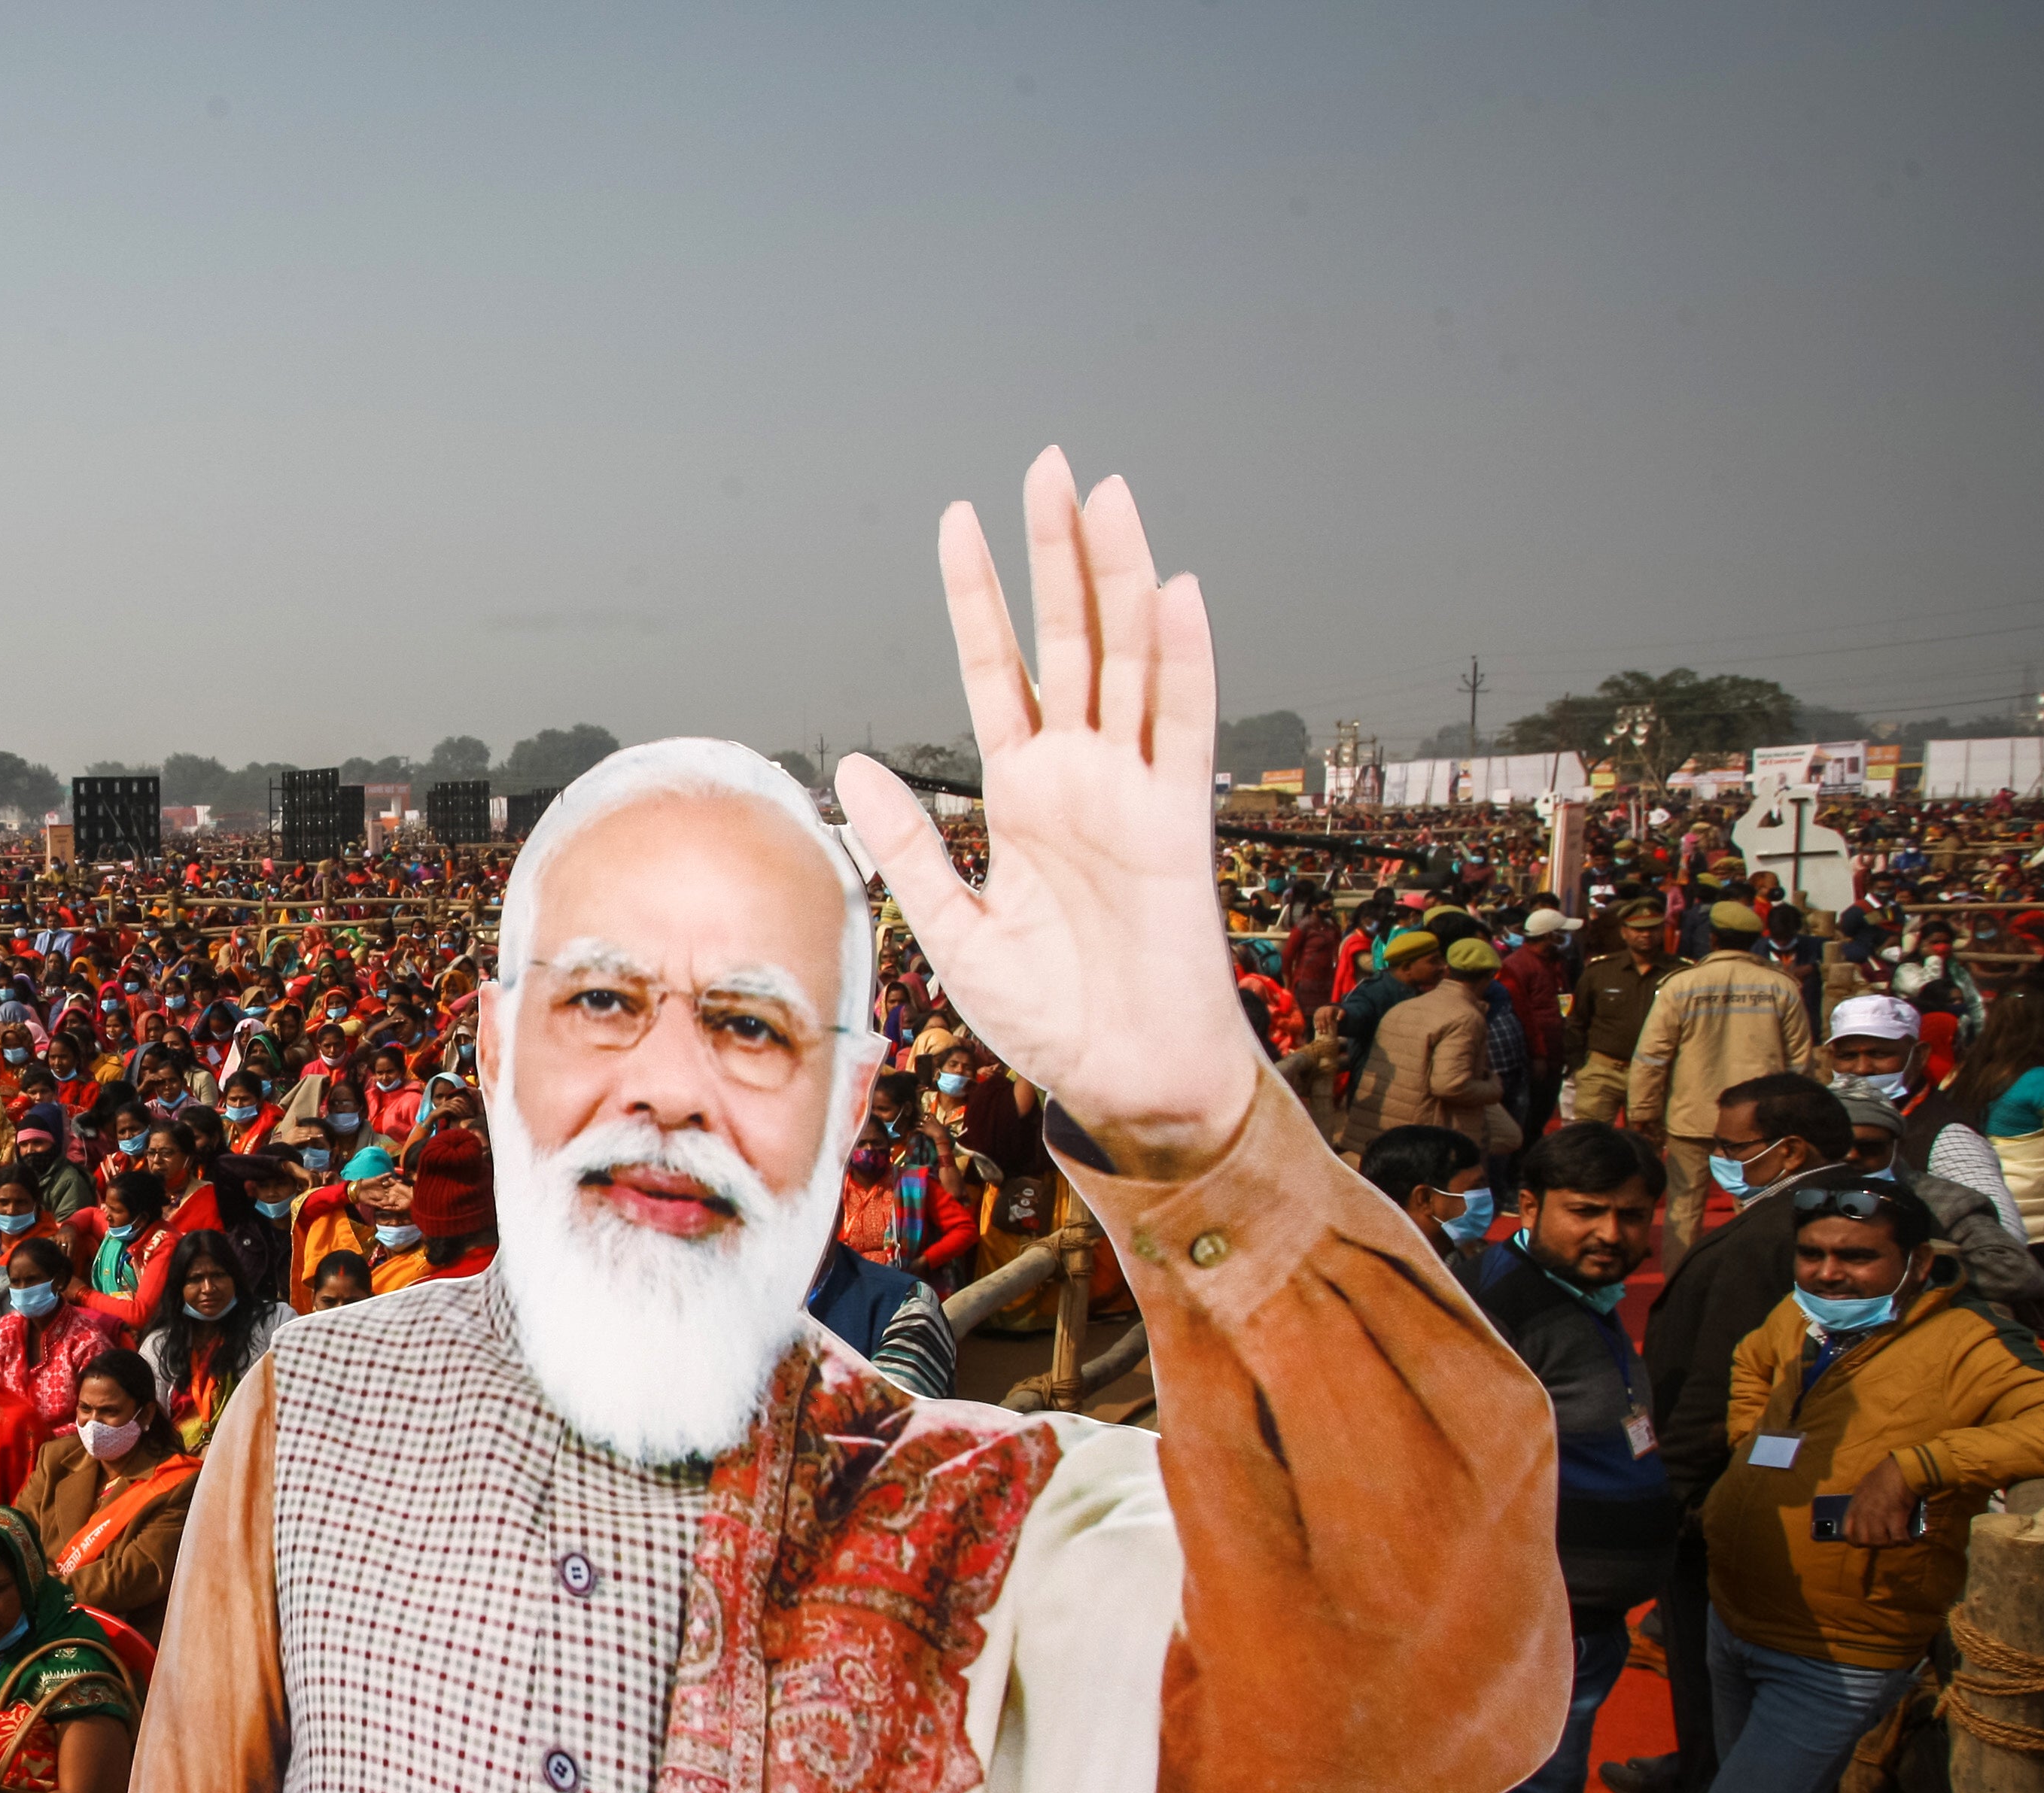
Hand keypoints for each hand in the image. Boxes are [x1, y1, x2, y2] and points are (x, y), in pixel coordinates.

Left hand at [838, 447, 1251, 1179]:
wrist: (1121, 1078)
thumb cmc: (1049, 1014)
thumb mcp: (952, 929)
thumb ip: (910, 847)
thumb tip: (857, 768)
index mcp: (1022, 795)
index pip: (996, 671)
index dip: (979, 598)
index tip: (957, 521)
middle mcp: (1080, 776)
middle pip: (1068, 639)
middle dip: (1055, 553)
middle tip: (1047, 464)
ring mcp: (1133, 790)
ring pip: (1127, 658)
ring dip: (1119, 575)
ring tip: (1105, 493)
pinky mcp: (1179, 823)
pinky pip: (1185, 726)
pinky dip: (1184, 658)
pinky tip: (1175, 590)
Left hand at [1843, 1455, 1922, 1547]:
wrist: (1901, 1469)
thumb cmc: (1884, 1476)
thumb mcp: (1864, 1488)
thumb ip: (1862, 1504)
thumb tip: (1866, 1517)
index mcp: (1855, 1507)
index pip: (1847, 1532)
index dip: (1856, 1541)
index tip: (1864, 1542)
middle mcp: (1864, 1514)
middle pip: (1865, 1541)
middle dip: (1876, 1544)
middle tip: (1886, 1540)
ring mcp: (1879, 1516)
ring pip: (1881, 1542)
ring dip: (1890, 1544)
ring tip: (1897, 1540)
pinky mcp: (1895, 1517)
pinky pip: (1899, 1538)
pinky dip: (1905, 1541)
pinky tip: (1909, 1540)